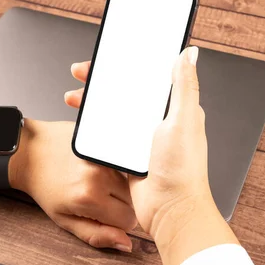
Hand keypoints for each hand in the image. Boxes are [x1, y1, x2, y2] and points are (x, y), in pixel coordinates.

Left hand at [8, 120, 136, 252]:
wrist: (31, 153)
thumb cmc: (46, 188)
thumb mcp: (65, 220)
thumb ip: (96, 235)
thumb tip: (126, 244)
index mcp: (90, 197)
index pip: (128, 221)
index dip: (116, 222)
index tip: (100, 215)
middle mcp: (100, 175)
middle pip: (133, 201)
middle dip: (119, 204)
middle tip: (95, 199)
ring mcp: (105, 156)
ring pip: (131, 183)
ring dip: (118, 187)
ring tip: (94, 183)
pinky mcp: (106, 143)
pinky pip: (125, 165)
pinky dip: (117, 171)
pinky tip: (97, 169)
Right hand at [66, 48, 238, 264]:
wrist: (169, 210)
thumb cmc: (183, 169)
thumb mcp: (183, 120)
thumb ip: (185, 86)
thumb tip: (190, 54)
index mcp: (174, 109)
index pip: (146, 78)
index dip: (125, 65)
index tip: (106, 58)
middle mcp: (157, 122)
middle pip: (125, 92)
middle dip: (102, 82)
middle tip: (82, 75)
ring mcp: (140, 139)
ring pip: (113, 111)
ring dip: (93, 102)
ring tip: (75, 98)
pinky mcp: (127, 154)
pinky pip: (107, 134)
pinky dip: (94, 125)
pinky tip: (82, 120)